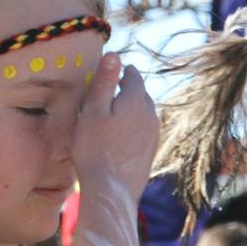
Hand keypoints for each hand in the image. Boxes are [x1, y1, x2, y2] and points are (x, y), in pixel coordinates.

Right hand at [71, 54, 158, 223]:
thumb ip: (104, 82)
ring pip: (145, 114)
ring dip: (132, 109)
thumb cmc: (95, 150)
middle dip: (128, 90)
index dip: (122, 71)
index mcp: (135, 101)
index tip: (113, 71)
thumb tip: (115, 54)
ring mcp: (153, 136)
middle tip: (111, 91)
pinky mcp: (150, 153)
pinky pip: (144, 132)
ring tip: (115, 113)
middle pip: (141, 94)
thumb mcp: (92, 111)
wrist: (110, 191)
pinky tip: (122, 136)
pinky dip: (135, 128)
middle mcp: (150, 116)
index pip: (134, 76)